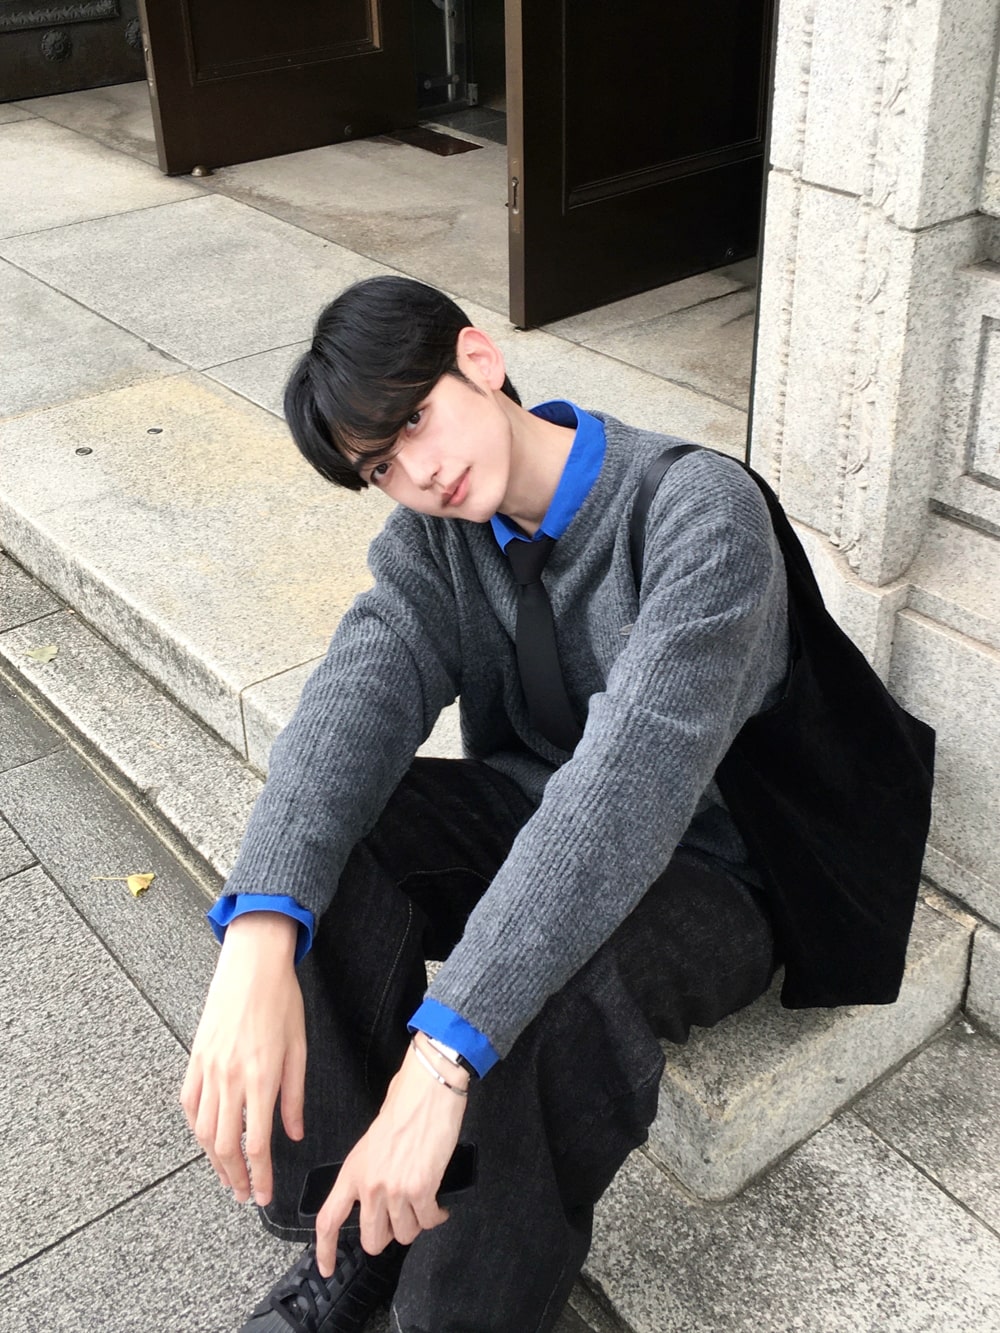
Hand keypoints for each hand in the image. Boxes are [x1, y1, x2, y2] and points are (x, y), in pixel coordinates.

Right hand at [180, 911, 305, 1205]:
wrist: (252, 964)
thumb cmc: (281, 1000)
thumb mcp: (299, 1048)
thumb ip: (294, 1097)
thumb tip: (294, 1134)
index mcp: (261, 1078)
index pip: (256, 1144)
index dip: (260, 1176)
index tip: (264, 1194)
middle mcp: (231, 1079)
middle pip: (225, 1146)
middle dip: (234, 1178)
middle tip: (244, 1195)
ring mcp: (208, 1069)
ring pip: (203, 1130)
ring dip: (214, 1160)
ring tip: (227, 1177)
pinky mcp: (195, 1058)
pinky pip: (190, 1104)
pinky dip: (196, 1128)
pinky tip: (207, 1139)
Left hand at [315, 1037, 467, 1274]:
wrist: (428, 1089)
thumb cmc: (404, 1104)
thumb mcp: (373, 1140)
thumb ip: (370, 1170)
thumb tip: (378, 1190)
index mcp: (353, 1170)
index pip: (328, 1219)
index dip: (325, 1250)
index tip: (326, 1267)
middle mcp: (369, 1185)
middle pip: (372, 1239)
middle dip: (389, 1234)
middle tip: (401, 1218)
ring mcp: (394, 1190)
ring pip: (404, 1235)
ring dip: (416, 1223)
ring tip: (423, 1204)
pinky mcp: (421, 1190)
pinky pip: (428, 1221)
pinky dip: (436, 1216)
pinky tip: (439, 1204)